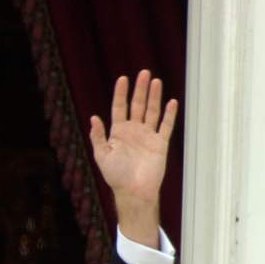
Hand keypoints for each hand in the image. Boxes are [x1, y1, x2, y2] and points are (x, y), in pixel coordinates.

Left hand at [88, 69, 178, 245]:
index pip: (119, 108)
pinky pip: (166, 126)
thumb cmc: (116, 176)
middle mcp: (133, 131)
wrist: (134, 191)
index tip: (123, 78)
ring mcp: (147, 136)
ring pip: (152, 111)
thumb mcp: (102, 155)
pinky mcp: (160, 143)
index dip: (120, 94)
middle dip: (140, 89)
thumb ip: (98, 137)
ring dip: (154, 97)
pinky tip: (171, 102)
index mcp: (118, 133)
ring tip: (156, 81)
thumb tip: (93, 118)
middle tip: (144, 73)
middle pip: (137, 105)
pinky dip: (169, 114)